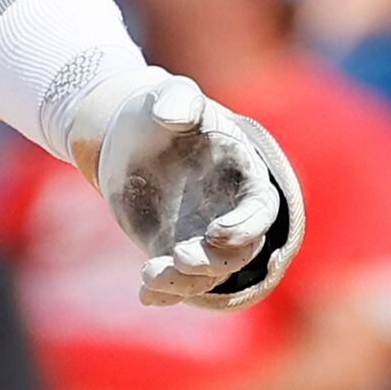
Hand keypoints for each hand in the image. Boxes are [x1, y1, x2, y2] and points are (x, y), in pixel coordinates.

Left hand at [76, 69, 304, 310]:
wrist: (130, 133)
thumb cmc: (160, 108)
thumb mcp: (170, 95)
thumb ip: (179, 99)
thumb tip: (176, 116)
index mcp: (244, 176)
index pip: (260, 210)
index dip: (245, 226)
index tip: (217, 232)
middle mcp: (230, 212)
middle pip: (239, 252)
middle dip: (214, 261)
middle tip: (180, 257)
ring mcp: (204, 235)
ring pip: (208, 272)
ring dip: (185, 281)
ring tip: (151, 275)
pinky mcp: (174, 248)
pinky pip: (178, 280)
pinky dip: (165, 290)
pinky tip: (146, 295)